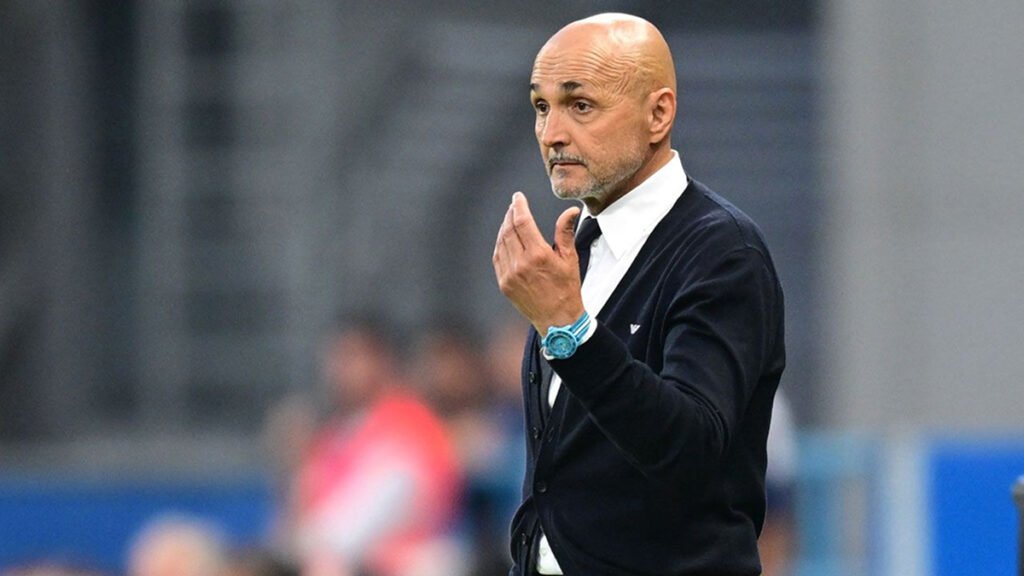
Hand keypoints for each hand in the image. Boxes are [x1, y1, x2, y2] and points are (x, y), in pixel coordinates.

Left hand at [493, 192, 584, 334]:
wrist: (557, 320)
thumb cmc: (567, 289)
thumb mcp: (570, 259)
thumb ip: (565, 232)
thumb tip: (571, 210)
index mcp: (538, 255)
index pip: (522, 222)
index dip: (518, 206)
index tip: (518, 197)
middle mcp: (521, 263)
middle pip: (509, 230)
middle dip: (510, 214)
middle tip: (514, 205)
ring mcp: (510, 274)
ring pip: (501, 242)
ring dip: (504, 227)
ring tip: (510, 219)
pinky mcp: (504, 284)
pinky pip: (498, 258)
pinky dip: (500, 244)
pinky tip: (505, 238)